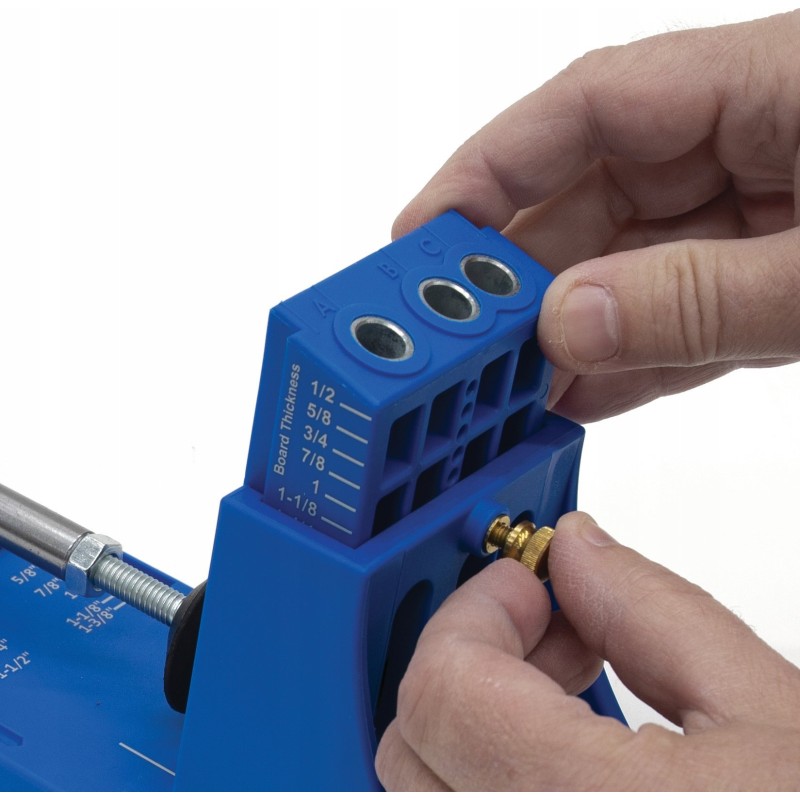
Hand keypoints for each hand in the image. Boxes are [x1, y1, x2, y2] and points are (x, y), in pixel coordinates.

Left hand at [375, 512, 799, 789]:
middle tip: (554, 624)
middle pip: (416, 739)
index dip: (478, 612)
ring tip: (571, 686)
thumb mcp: (773, 713)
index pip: (444, 690)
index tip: (527, 584)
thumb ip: (653, 611)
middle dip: (477, 655)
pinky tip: (568, 753)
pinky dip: (485, 775)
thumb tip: (578, 552)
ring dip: (478, 715)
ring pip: (425, 792)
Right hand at [393, 13, 799, 421]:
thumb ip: (699, 297)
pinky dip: (627, 359)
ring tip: (505, 388)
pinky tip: (575, 398)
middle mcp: (747, 140)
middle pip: (590, 197)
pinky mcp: (770, 271)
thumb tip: (569, 323)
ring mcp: (759, 209)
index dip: (487, 169)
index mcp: (764, 84)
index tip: (420, 237)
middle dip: (517, 277)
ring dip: (564, 333)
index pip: (586, 107)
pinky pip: (678, 313)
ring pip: (626, 266)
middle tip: (459, 343)